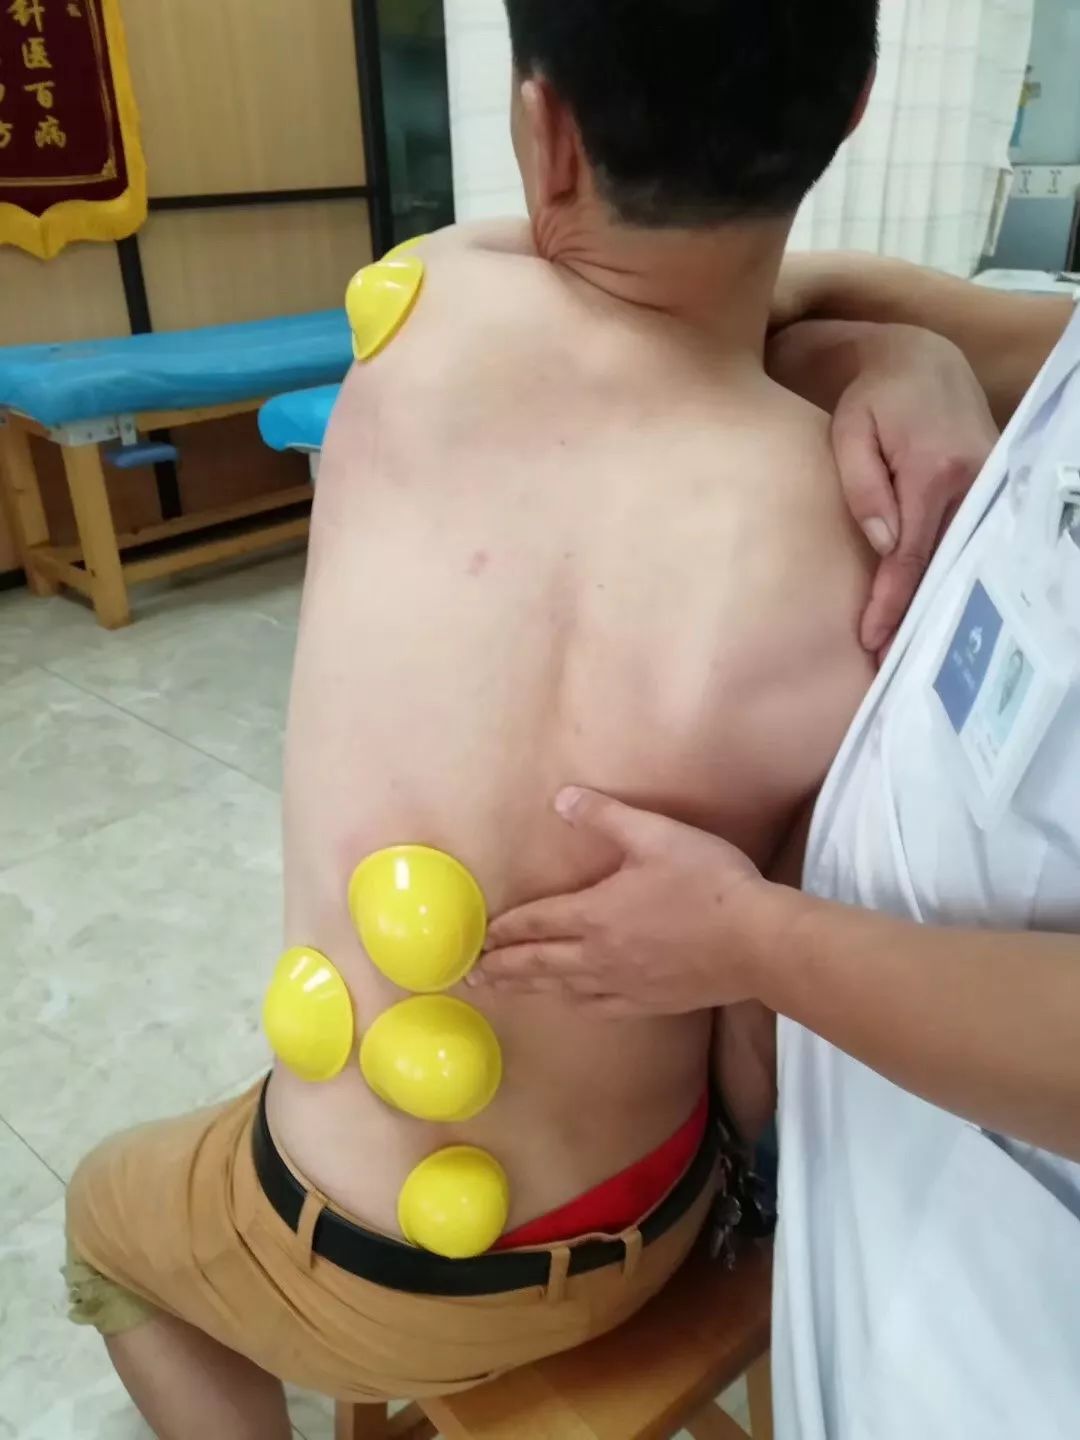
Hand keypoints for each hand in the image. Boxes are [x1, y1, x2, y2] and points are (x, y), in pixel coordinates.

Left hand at [473, 787, 774, 1018]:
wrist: (756, 943)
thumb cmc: (708, 883)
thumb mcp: (657, 835)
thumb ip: (606, 816)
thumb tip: (562, 799)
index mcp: (596, 914)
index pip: (536, 922)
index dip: (504, 928)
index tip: (478, 937)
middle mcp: (599, 956)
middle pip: (538, 964)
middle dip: (502, 966)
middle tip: (470, 975)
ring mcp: (624, 985)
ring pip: (561, 990)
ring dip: (527, 989)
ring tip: (503, 990)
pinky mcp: (650, 1003)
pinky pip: (597, 1008)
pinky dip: (572, 1005)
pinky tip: (569, 1004)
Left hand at [768, 320, 998, 658]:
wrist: (917, 359)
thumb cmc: (870, 398)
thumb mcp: (850, 435)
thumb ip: (864, 490)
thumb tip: (885, 546)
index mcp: (934, 470)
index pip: (910, 554)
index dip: (891, 602)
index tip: (871, 639)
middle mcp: (973, 479)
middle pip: (944, 563)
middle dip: (919, 617)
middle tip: (893, 667)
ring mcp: (989, 482)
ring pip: (961, 555)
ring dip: (938, 601)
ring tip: (914, 649)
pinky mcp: (991, 485)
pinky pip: (968, 539)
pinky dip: (951, 574)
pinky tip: (935, 607)